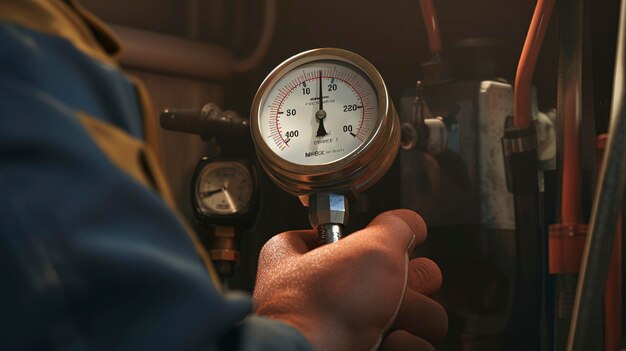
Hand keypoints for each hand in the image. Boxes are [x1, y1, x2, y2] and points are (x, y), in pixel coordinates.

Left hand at [253, 209, 447, 350]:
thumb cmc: (323, 307)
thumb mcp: (369, 246)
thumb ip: (395, 226)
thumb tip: (410, 223)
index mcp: (303, 258)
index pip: (347, 237)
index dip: (375, 241)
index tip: (390, 245)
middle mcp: (322, 293)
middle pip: (392, 276)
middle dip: (409, 282)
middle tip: (398, 286)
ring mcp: (345, 329)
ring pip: (410, 313)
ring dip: (414, 315)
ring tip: (391, 322)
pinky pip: (409, 345)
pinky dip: (407, 345)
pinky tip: (391, 345)